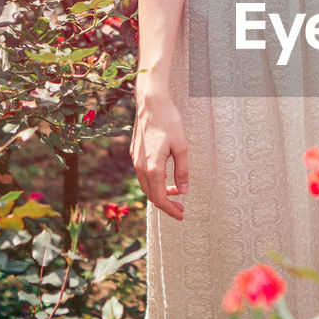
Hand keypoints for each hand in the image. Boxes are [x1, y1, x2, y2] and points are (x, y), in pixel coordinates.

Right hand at [131, 91, 188, 220]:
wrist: (151, 103)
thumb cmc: (169, 122)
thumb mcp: (182, 147)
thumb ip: (182, 171)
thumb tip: (184, 190)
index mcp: (152, 168)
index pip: (159, 198)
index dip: (170, 210)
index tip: (181, 215)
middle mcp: (140, 166)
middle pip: (151, 194)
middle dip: (166, 203)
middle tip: (181, 207)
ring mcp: (135, 159)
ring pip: (146, 184)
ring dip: (159, 191)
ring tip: (175, 192)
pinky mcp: (134, 152)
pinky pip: (142, 174)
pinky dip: (154, 181)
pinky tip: (165, 176)